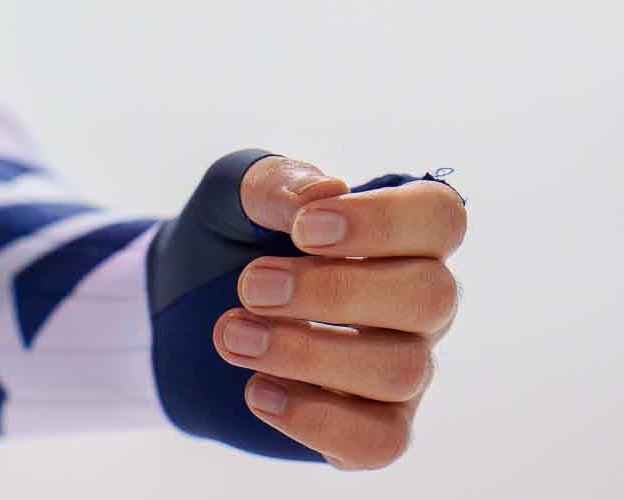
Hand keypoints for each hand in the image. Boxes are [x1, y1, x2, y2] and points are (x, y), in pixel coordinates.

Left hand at [213, 155, 465, 470]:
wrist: (182, 316)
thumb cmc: (228, 244)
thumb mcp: (232, 197)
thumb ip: (273, 182)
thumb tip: (325, 190)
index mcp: (398, 234)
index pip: (440, 218)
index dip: (382, 221)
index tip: (303, 229)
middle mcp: (416, 303)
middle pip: (431, 295)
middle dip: (335, 292)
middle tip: (250, 286)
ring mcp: (403, 368)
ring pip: (403, 369)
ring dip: (308, 353)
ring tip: (233, 336)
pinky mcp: (373, 428)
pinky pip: (382, 442)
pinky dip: (316, 419)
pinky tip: (259, 391)